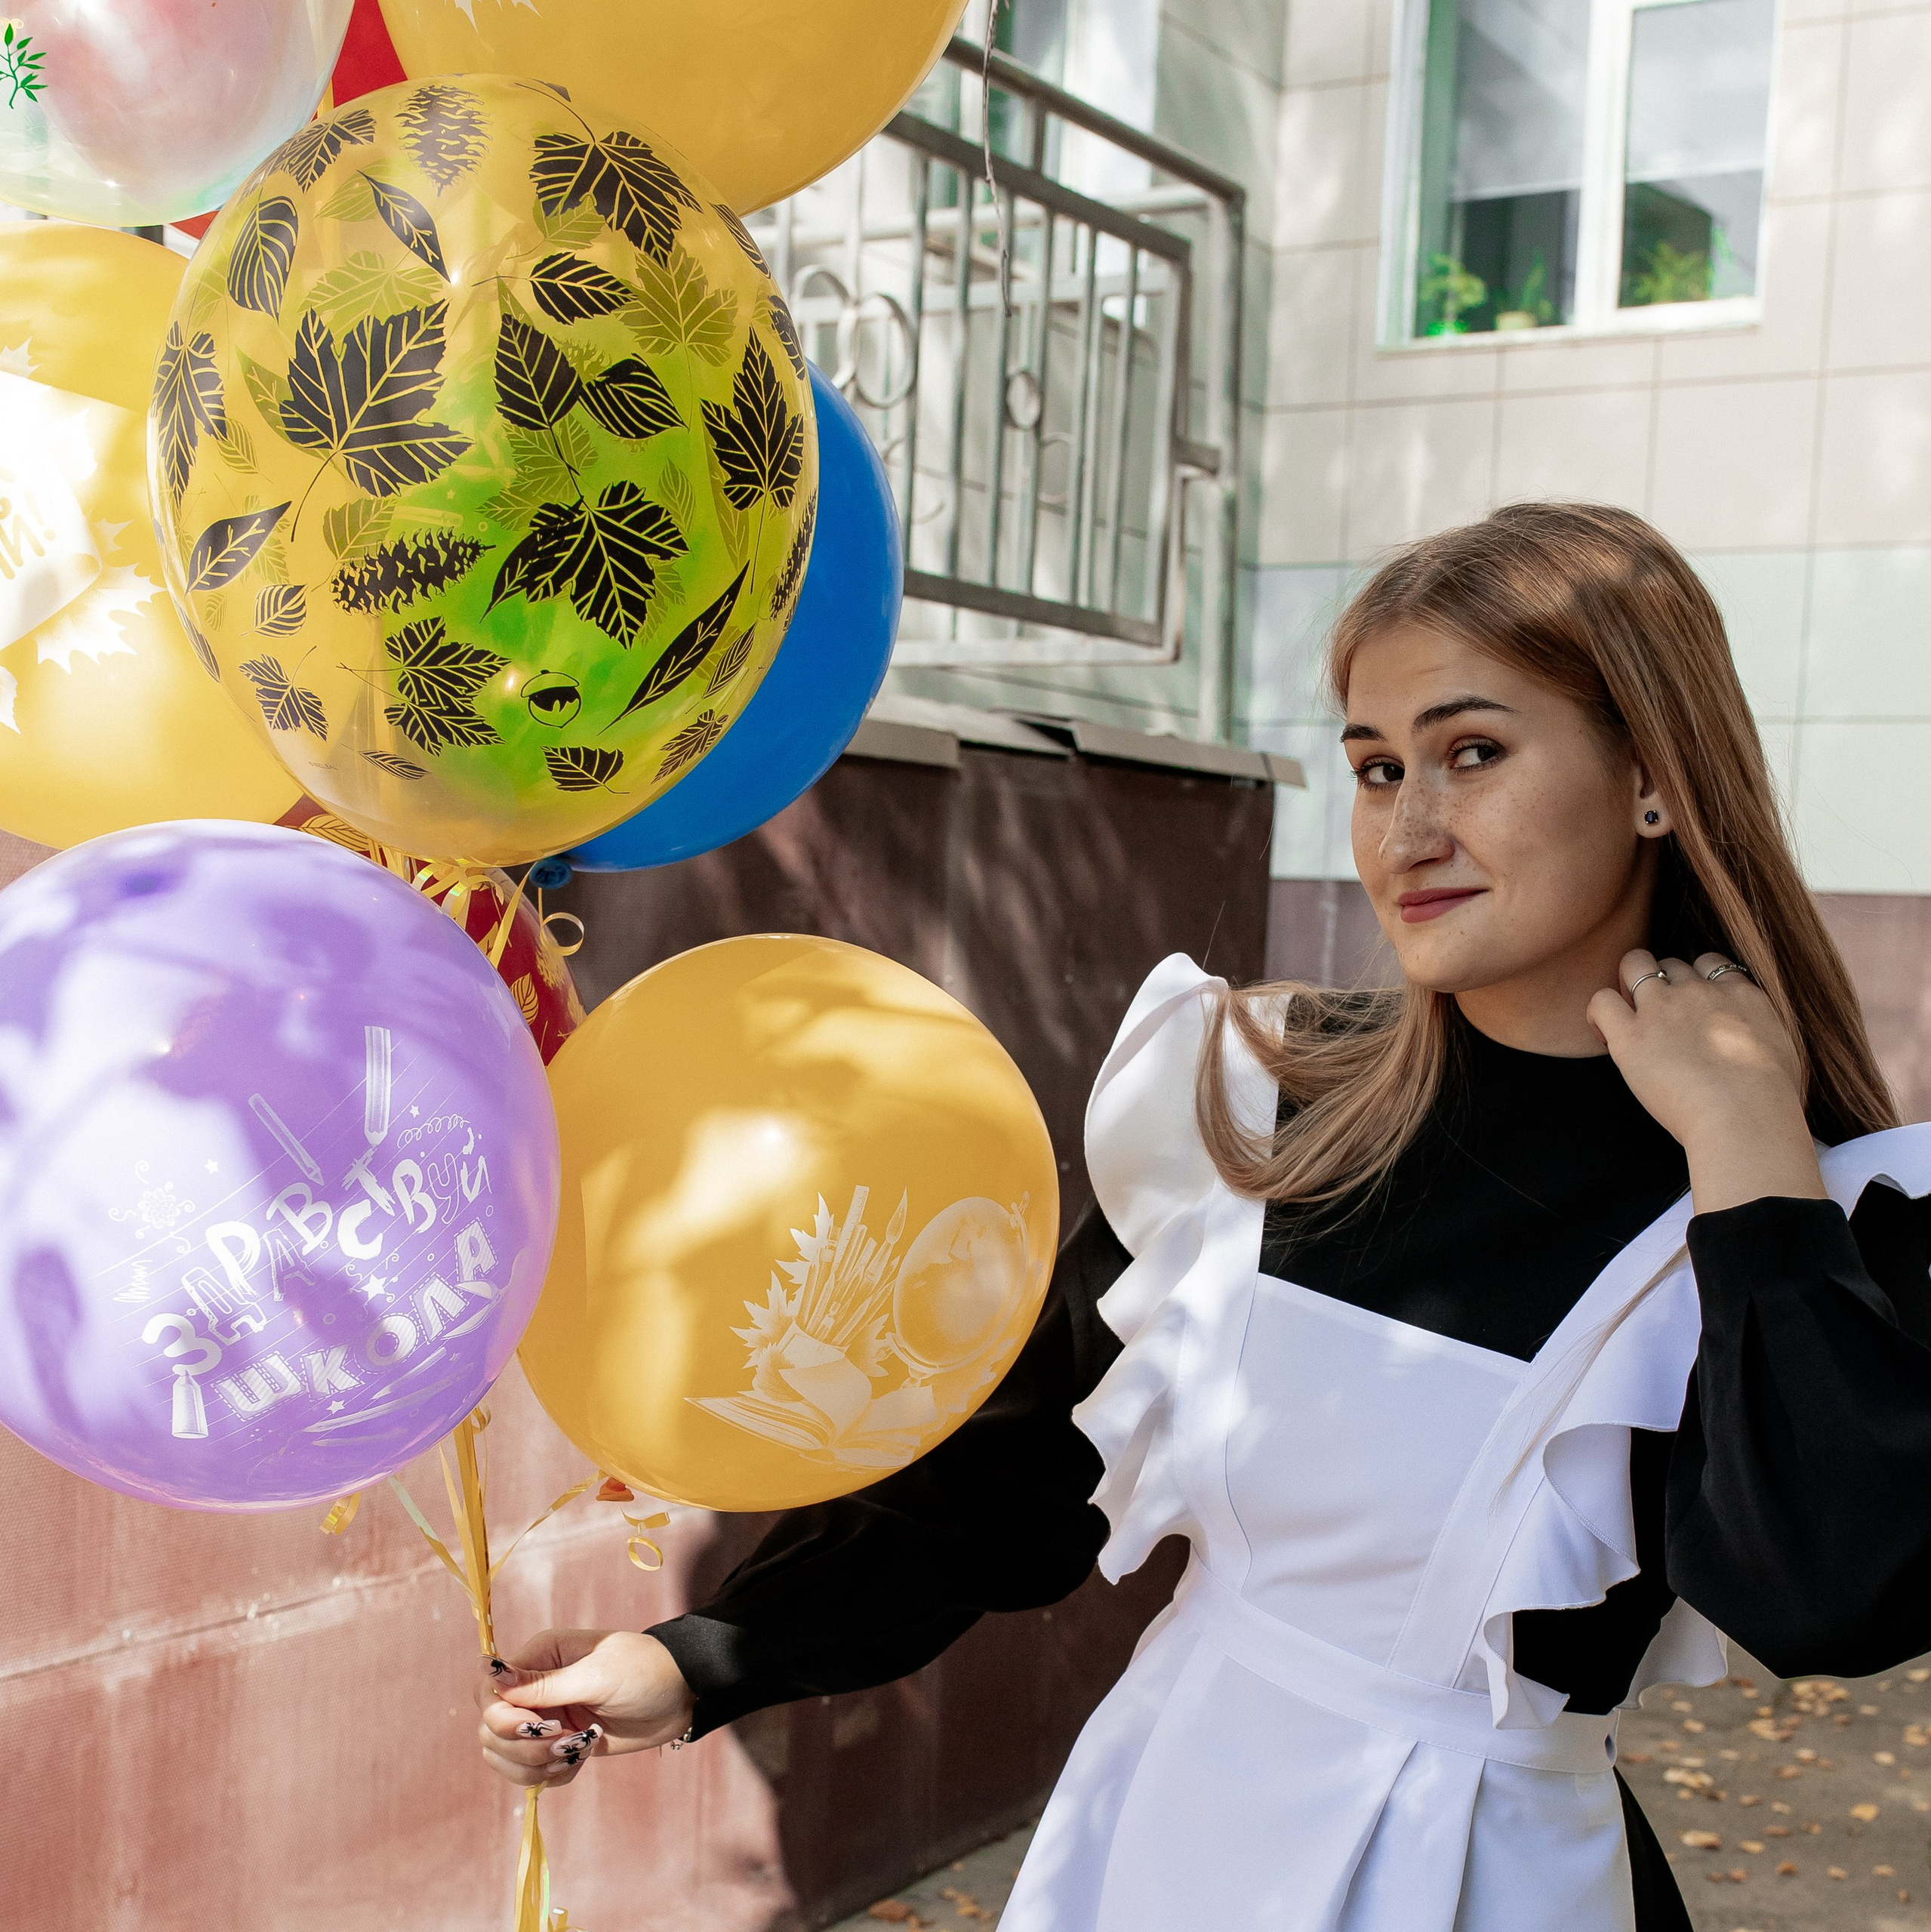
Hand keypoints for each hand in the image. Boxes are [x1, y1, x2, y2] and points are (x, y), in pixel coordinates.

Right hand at [474, 1628, 695, 1789]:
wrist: (681, 1697)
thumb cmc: (644, 1672)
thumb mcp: (597, 1675)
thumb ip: (544, 1683)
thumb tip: (490, 1671)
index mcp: (540, 1656)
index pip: (488, 1690)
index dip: (499, 1716)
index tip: (535, 1725)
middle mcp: (534, 1687)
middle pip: (490, 1729)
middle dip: (522, 1746)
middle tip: (566, 1741)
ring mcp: (545, 1718)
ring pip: (504, 1755)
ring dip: (535, 1765)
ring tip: (575, 1752)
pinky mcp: (558, 1745)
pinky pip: (531, 1773)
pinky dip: (552, 1776)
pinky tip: (581, 1760)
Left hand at [1586, 950, 1824, 1214]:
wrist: (1747, 1119)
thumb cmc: (1769, 1104)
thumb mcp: (1781, 1053)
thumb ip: (1759, 1035)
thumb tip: (1747, 1044)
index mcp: (1740, 995)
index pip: (1710, 964)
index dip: (1695, 981)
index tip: (1690, 1009)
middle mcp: (1700, 992)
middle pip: (1670, 963)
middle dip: (1661, 982)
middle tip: (1658, 1019)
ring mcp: (1664, 1008)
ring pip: (1635, 965)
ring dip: (1628, 984)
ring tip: (1630, 1020)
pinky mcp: (1632, 1035)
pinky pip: (1601, 1000)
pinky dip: (1598, 1012)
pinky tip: (1606, 1035)